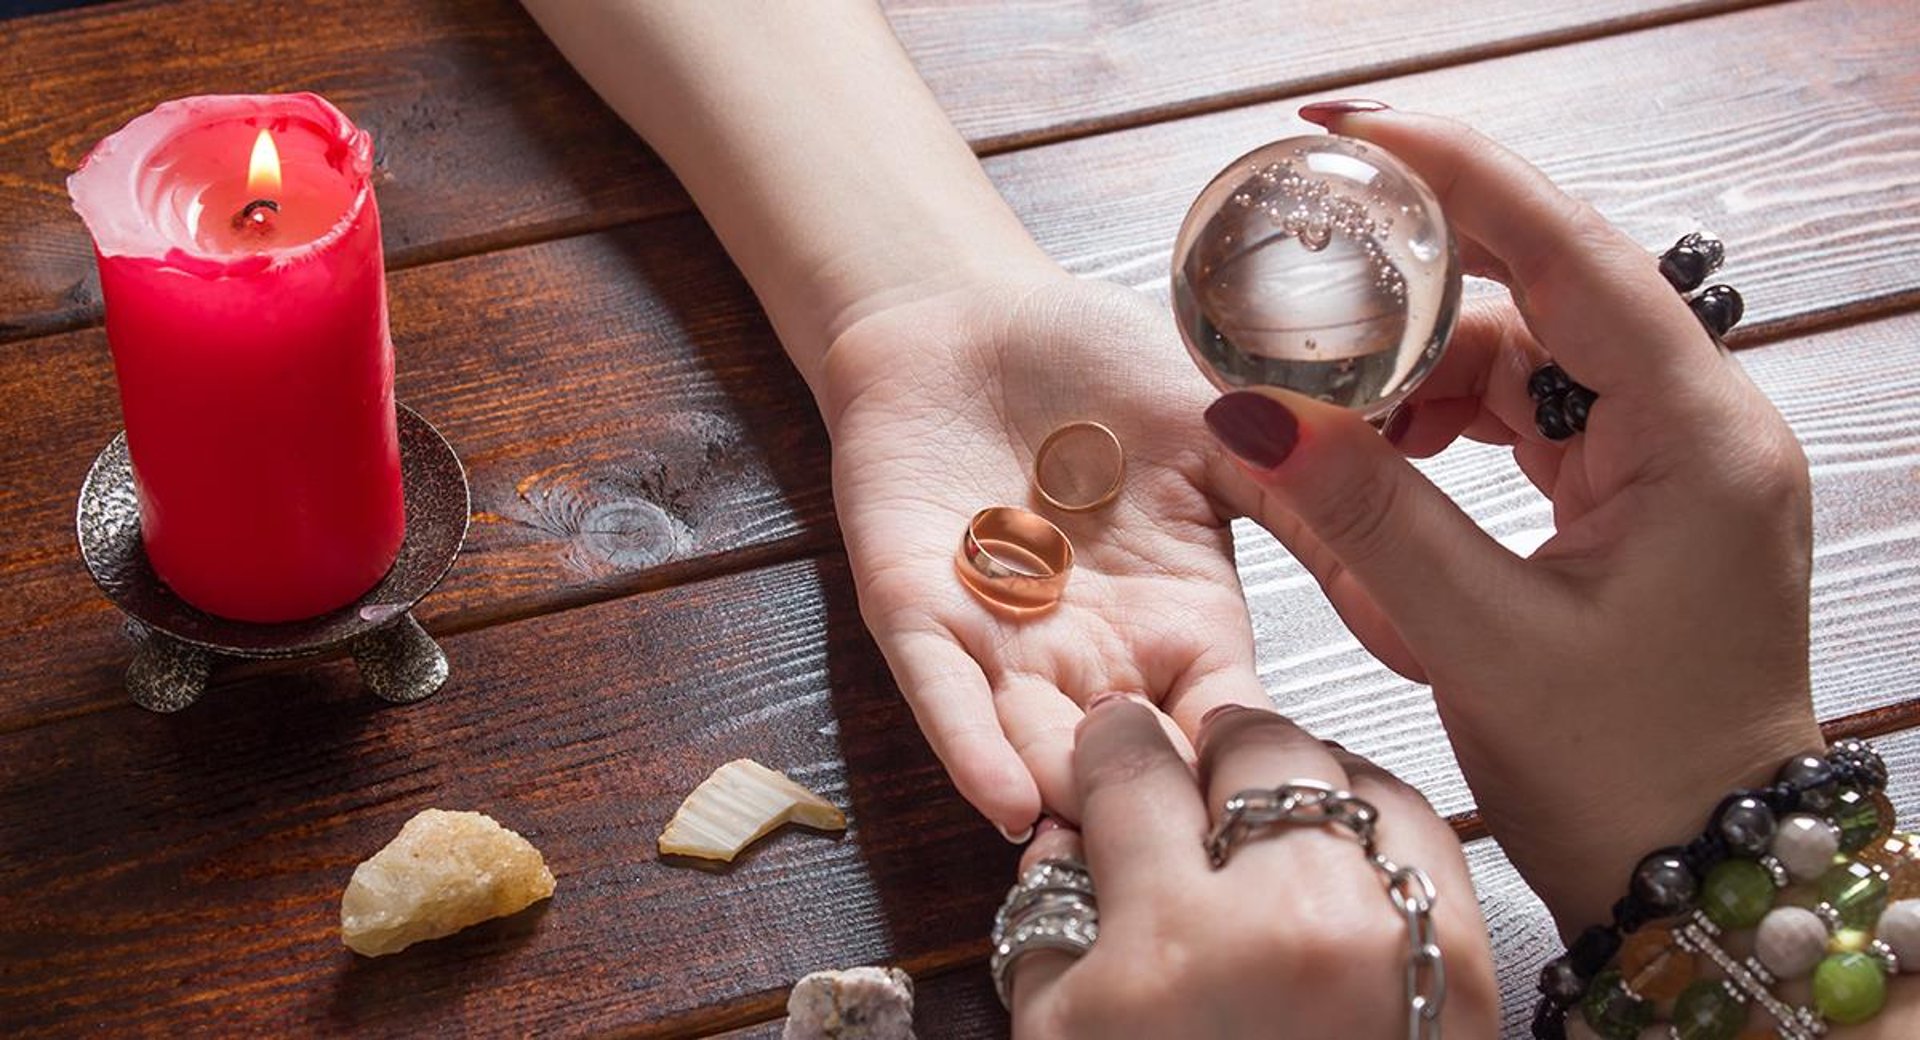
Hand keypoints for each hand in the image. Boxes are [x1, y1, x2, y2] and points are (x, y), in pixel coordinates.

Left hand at [819, 275, 1270, 834]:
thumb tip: (1426, 616)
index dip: (1252, 769)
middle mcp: (1099, 654)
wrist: (970, 310)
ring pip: (1038, 746)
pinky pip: (942, 691)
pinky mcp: (916, 611)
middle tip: (1190, 870)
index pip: (1229, 722)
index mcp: (1185, 620)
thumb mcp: (1231, 429)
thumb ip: (1312, 513)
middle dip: (1155, 815)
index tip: (1293, 823)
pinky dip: (969, 745)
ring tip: (1106, 849)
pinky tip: (1003, 798)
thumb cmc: (1099, 363)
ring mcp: (1006, 641)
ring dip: (1066, 798)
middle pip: (1135, 763)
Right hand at [1005, 698, 1495, 1037]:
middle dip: (1209, 756)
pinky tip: (1334, 859)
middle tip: (1192, 793)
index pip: (1132, 766)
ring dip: (1295, 783)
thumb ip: (1050, 926)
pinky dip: (1370, 821)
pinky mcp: (1469, 955)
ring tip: (1266, 834)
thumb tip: (1067, 829)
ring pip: (1341, 767)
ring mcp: (1393, 933)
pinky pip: (1417, 822)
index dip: (1112, 746)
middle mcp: (1290, 920)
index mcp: (1171, 947)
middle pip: (1249, 742)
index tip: (1113, 752)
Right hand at [1201, 106, 1823, 929]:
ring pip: (1531, 356)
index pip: (1573, 252)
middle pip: (1545, 295)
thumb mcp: (1480, 642)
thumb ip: (1369, 516)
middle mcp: (1704, 426)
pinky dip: (1450, 423)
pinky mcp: (1641, 495)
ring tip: (1327, 414)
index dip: (1459, 178)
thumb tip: (1251, 417)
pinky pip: (1535, 416)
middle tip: (1302, 294)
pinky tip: (1386, 454)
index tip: (1352, 131)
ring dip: (1422, 373)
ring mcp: (1676, 459)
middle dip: (1417, 293)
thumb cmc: (1624, 776)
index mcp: (1699, 439)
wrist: (1699, 872)